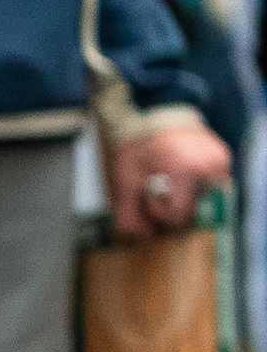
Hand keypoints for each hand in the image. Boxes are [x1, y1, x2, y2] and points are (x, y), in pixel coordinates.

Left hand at [109, 118, 232, 241]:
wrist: (157, 112)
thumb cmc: (140, 144)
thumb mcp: (126, 177)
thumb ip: (128, 211)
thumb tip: (133, 238)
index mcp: (185, 171)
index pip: (178, 216)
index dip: (160, 212)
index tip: (150, 194)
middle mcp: (210, 168)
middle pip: (194, 213)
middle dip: (173, 209)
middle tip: (159, 190)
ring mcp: (221, 163)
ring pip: (204, 202)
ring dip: (185, 198)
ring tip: (171, 180)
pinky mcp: (224, 159)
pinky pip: (212, 187)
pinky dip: (196, 186)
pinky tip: (182, 174)